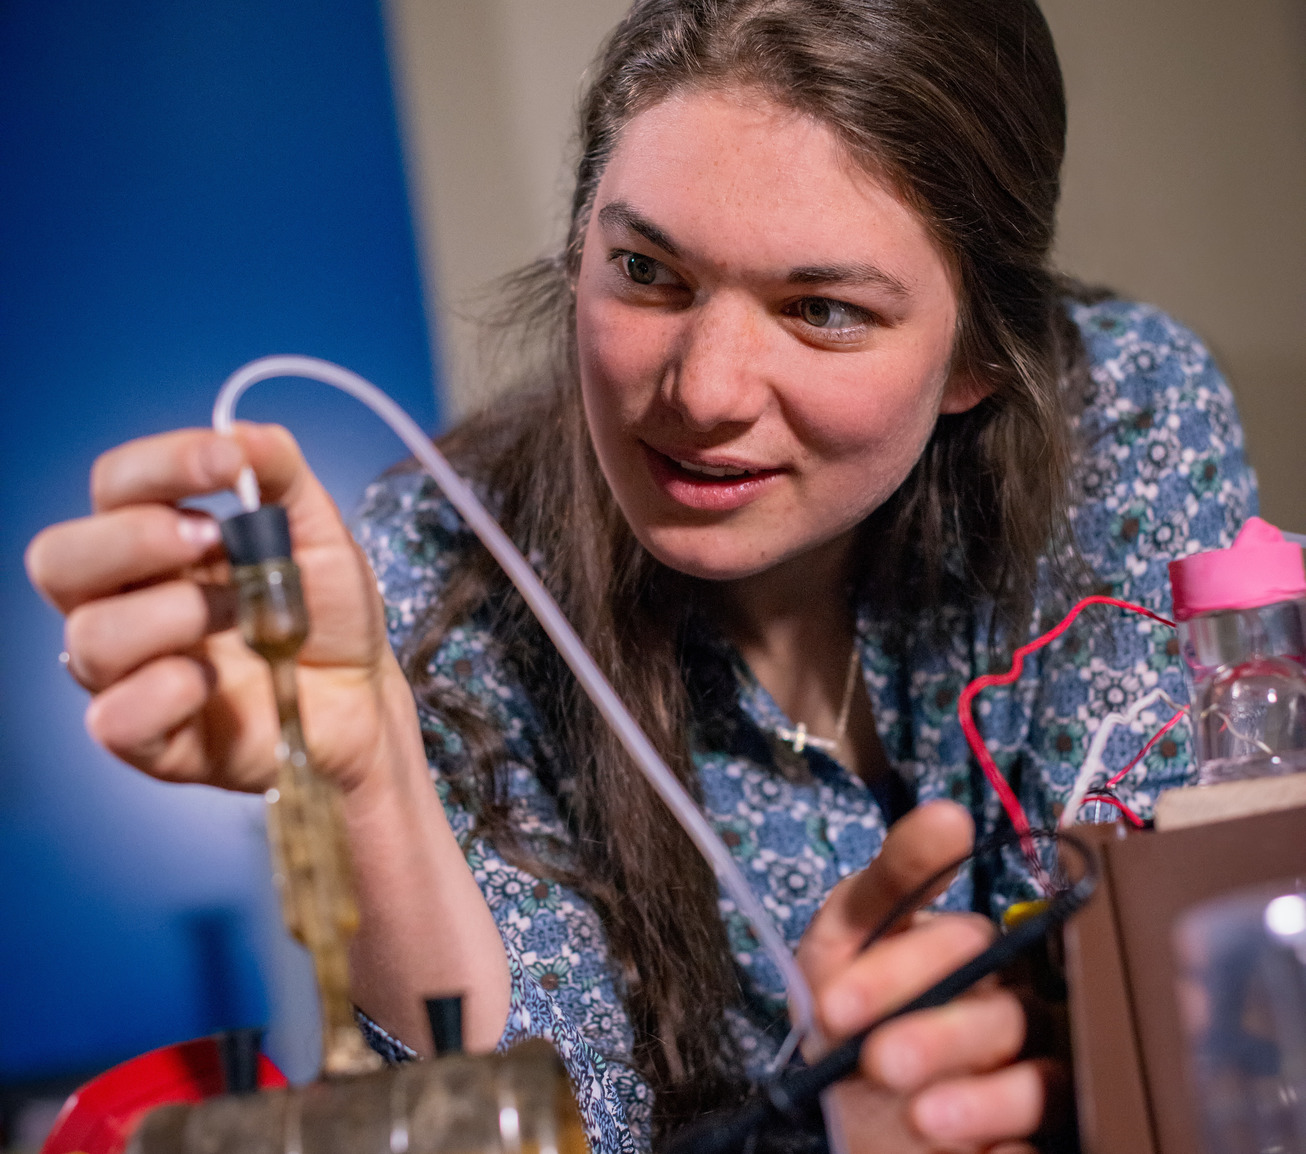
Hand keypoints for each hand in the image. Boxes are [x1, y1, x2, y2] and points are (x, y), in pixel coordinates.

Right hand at [25, 424, 419, 800]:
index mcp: (156, 540)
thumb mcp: (320, 531)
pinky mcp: (151, 738)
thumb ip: (281, 475)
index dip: (159, 465)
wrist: (366, 697)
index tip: (225, 461)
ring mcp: (131, 672)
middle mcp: (126, 601)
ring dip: (173, 614)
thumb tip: (241, 432)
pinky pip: (112, 718)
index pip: (114, 486)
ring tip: (243, 617)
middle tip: (210, 539)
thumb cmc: (328, 613)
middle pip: (59, 558)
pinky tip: (212, 680)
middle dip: (132, 538)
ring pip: (89, 635)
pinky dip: (161, 691)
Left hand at [797, 801, 1067, 1151]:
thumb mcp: (840, 945)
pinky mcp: (1041, 1136)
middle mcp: (1009, 1003)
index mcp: (968, 950)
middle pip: (1000, 1008)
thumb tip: (950, 815)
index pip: (960, 940)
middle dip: (933, 1034)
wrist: (848, 1119)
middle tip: (874, 1060)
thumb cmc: (849, 1017)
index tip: (837, 1001)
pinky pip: (1050, 1144)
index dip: (901, 965)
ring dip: (980, 1099)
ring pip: (1039, 1079)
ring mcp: (1031, 1072)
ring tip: (919, 1117)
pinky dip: (1011, 1148)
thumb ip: (885, 883)